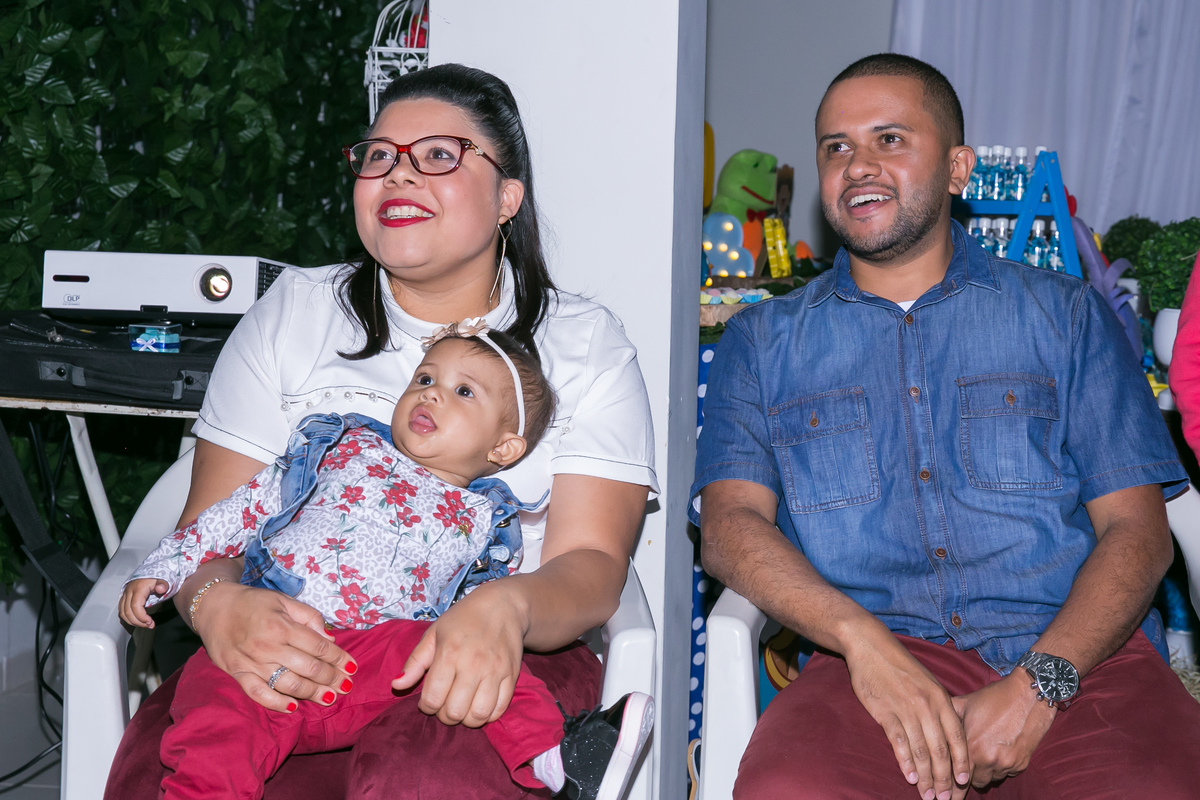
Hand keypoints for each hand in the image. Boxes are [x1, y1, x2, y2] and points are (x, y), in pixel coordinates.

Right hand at [119, 579, 168, 627]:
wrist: (150, 571)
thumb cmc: (157, 577)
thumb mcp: (163, 578)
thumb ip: (163, 584)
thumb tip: (161, 589)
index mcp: (138, 588)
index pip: (135, 606)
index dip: (141, 617)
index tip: (151, 622)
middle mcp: (128, 592)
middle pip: (128, 612)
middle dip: (138, 622)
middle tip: (150, 626)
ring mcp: (124, 595)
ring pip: (123, 613)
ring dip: (133, 622)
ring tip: (144, 625)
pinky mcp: (123, 598)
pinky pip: (122, 611)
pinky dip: (128, 618)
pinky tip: (137, 621)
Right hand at [192, 580, 358, 712]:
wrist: (214, 607)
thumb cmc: (254, 603)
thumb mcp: (285, 601)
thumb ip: (309, 618)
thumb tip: (330, 639)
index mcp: (282, 625)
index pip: (318, 646)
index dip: (338, 658)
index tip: (352, 667)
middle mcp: (268, 645)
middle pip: (308, 668)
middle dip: (331, 678)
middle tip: (346, 686)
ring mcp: (252, 662)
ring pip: (288, 683)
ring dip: (312, 693)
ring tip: (330, 698)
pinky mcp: (237, 674)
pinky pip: (257, 693)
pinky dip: (275, 703)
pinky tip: (293, 707)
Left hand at [392, 581, 527, 727]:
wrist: (502, 606)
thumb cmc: (462, 619)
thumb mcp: (433, 634)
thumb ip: (414, 662)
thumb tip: (396, 686)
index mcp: (449, 653)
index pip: (432, 699)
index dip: (426, 707)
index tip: (428, 700)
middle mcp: (473, 664)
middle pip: (454, 712)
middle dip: (444, 716)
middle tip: (445, 705)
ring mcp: (495, 671)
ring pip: (478, 716)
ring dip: (466, 719)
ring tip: (462, 707)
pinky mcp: (511, 676)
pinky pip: (499, 709)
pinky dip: (487, 716)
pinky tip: (479, 705)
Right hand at [845, 630, 970, 799]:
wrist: (871, 646)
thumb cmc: (899, 665)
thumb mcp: (927, 682)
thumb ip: (937, 706)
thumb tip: (946, 732)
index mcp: (940, 698)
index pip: (957, 736)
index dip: (961, 761)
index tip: (964, 782)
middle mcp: (927, 705)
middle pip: (940, 749)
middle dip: (944, 778)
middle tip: (944, 798)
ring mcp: (906, 708)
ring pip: (921, 750)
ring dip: (925, 777)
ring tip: (927, 795)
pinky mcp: (885, 711)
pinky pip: (898, 741)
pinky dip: (905, 761)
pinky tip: (909, 777)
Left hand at [952, 671, 1056, 788]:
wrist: (1029, 696)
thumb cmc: (994, 698)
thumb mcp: (965, 704)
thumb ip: (947, 718)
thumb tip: (932, 724)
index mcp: (971, 746)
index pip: (956, 776)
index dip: (949, 786)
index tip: (944, 795)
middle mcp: (988, 759)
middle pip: (973, 782)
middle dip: (966, 780)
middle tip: (962, 778)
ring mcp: (1006, 764)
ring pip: (990, 780)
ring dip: (984, 773)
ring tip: (980, 762)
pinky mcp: (1021, 764)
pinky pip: (1006, 774)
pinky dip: (1000, 769)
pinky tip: (997, 756)